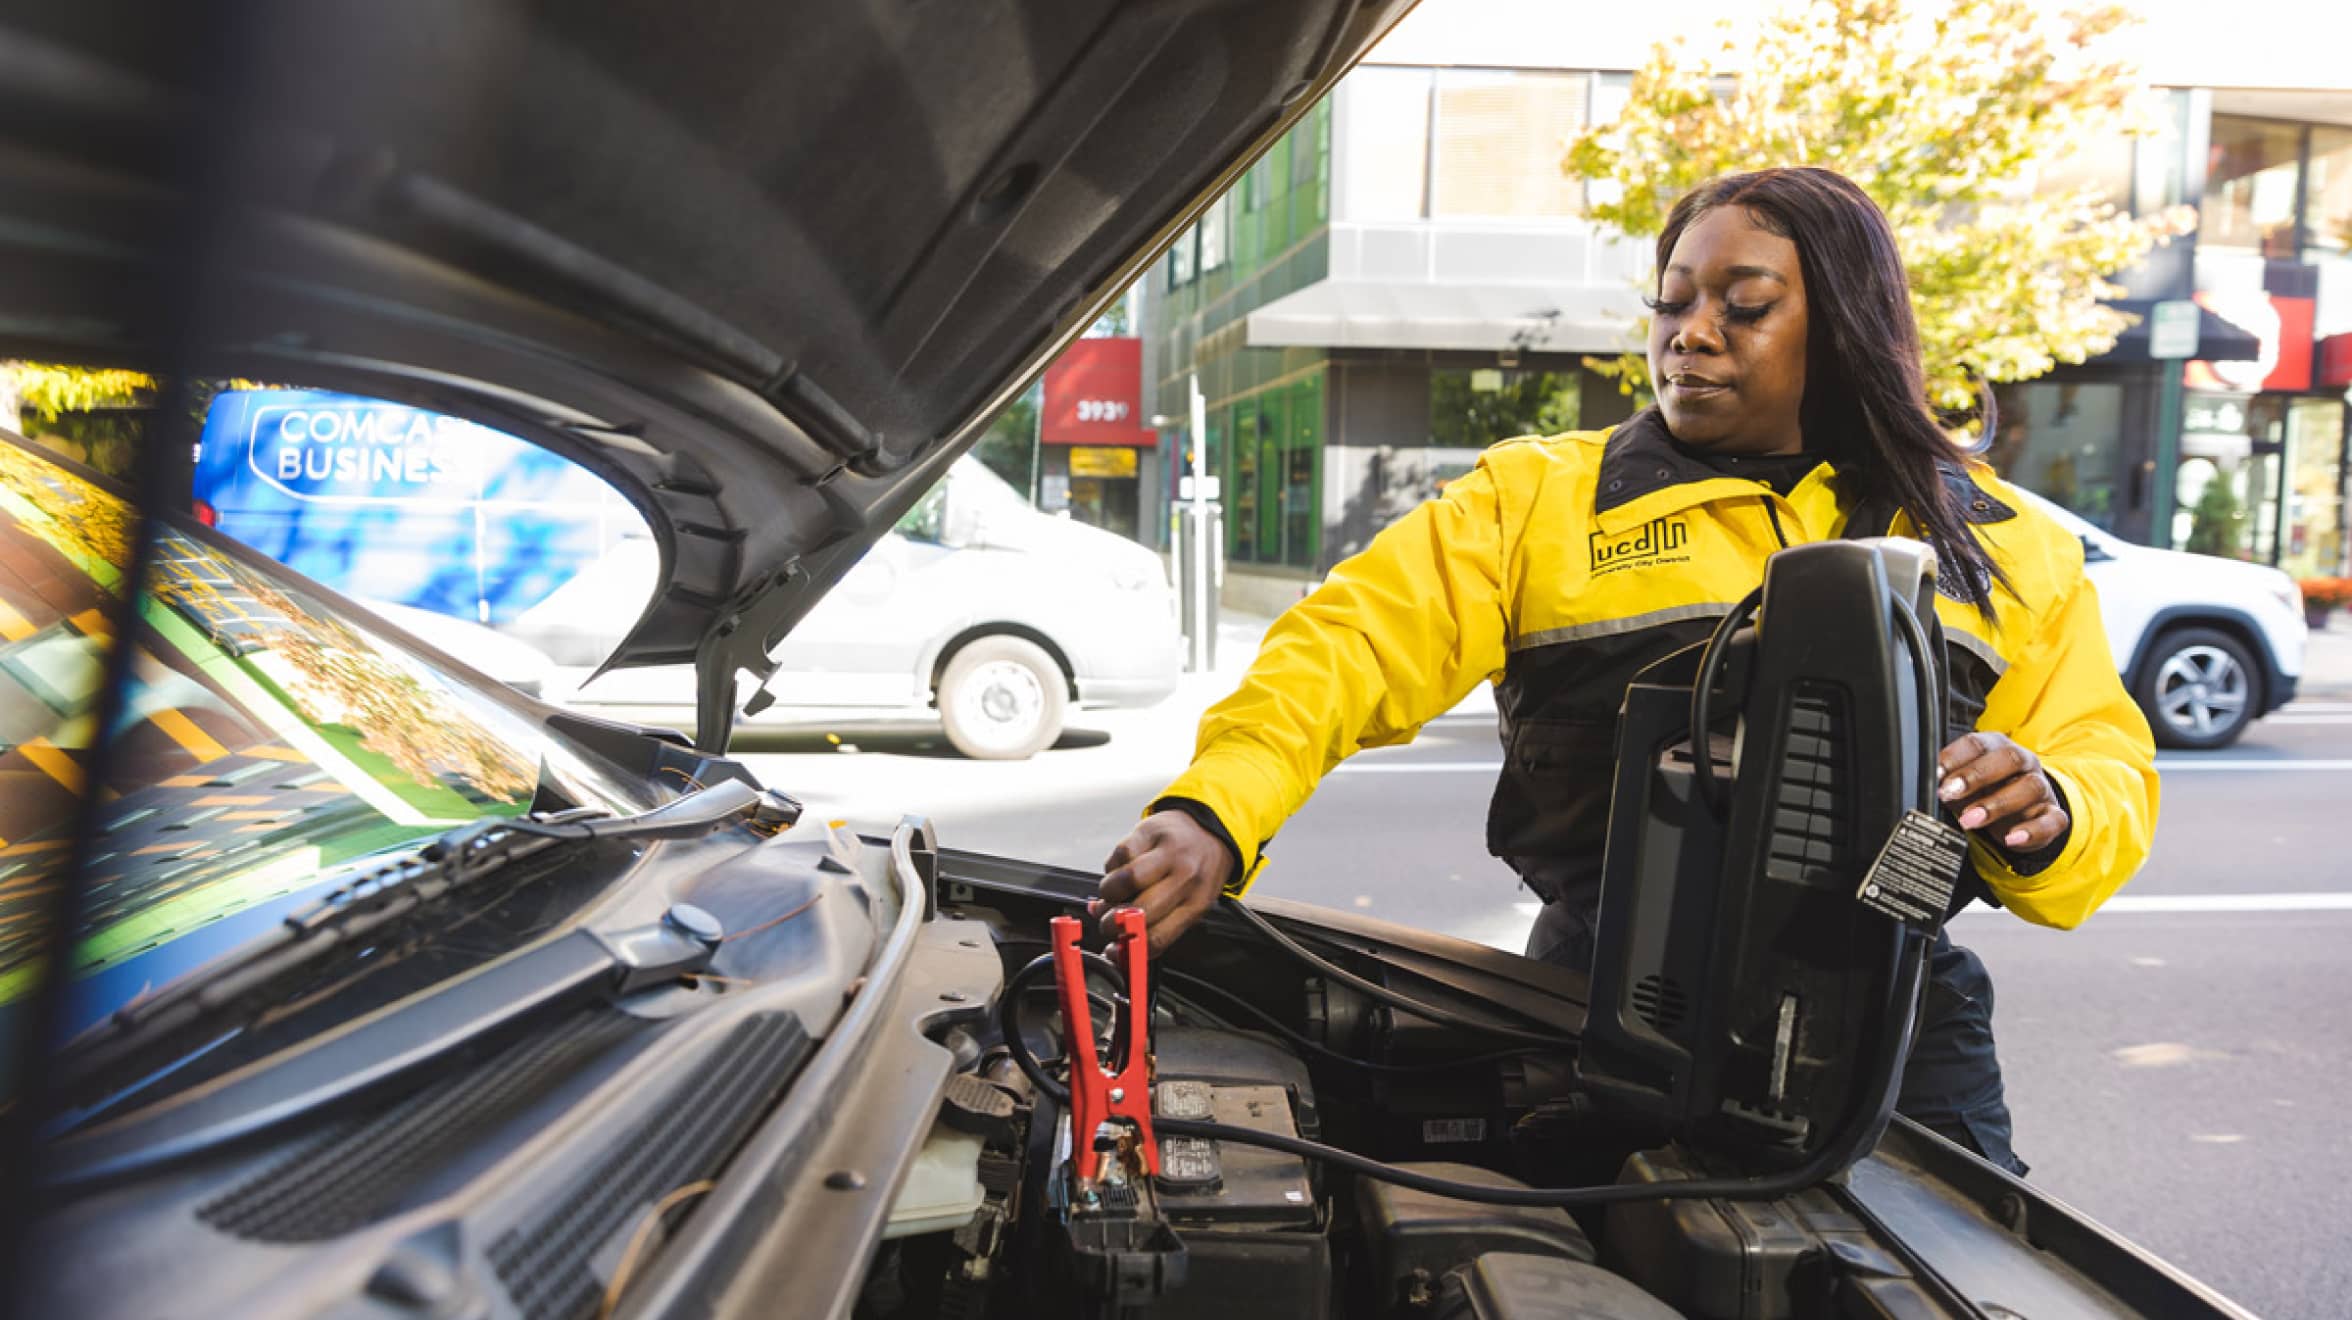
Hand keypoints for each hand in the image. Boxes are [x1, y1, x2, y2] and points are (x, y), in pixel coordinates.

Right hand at [1092, 811, 1233, 953]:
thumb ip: (1156, 926)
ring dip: (1109, 893)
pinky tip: (1118, 870)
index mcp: (1196, 903)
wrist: (1209, 830)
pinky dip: (1112, 867)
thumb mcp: (1189, 903)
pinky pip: (1121, 854)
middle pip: (1140, 910)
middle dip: (1113, 923)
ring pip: (1127, 879)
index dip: (1128, 950)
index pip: (1158, 937)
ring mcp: (1169, 852)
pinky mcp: (1151, 831)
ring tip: (1110, 895)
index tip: (1112, 950)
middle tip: (1106, 922)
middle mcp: (1185, 878)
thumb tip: (1115, 946)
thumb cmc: (1197, 872)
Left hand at [1936, 732, 2068, 853]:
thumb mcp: (1963, 783)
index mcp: (1997, 747)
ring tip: (1969, 820)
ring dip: (1996, 804)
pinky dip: (2031, 831)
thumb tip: (1921, 785)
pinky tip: (2011, 838)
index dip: (1955, 757)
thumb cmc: (1985, 791)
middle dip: (1975, 776)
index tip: (1935, 774)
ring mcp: (2041, 787)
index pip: (1978, 743)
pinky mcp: (2053, 814)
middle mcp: (2023, 762)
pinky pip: (2051, 821)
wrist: (2022, 813)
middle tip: (1949, 793)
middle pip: (2007, 759)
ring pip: (2029, 788)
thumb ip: (1946, 780)